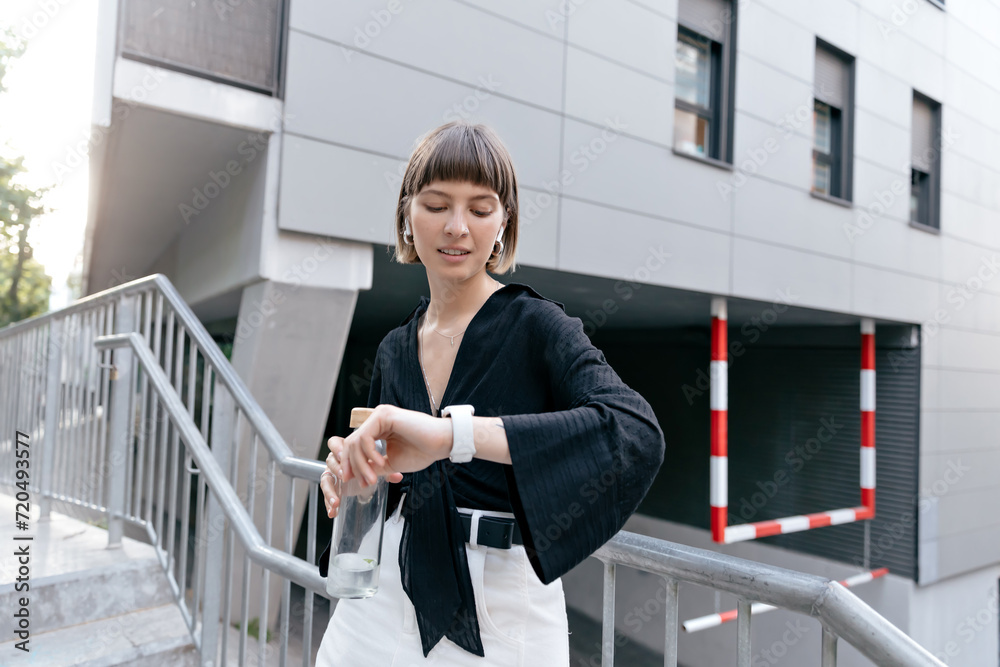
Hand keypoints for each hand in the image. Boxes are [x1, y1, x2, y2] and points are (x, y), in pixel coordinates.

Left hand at [323, 405, 450, 512]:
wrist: (441, 443)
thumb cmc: (422, 451)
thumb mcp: (392, 463)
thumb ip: (374, 467)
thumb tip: (356, 476)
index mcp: (378, 428)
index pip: (354, 445)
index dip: (350, 463)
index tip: (352, 481)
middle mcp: (376, 419)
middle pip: (350, 443)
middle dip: (352, 465)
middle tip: (361, 483)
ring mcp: (379, 415)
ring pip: (356, 441)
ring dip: (361, 464)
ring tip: (372, 478)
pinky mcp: (384, 416)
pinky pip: (365, 437)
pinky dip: (369, 454)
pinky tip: (380, 463)